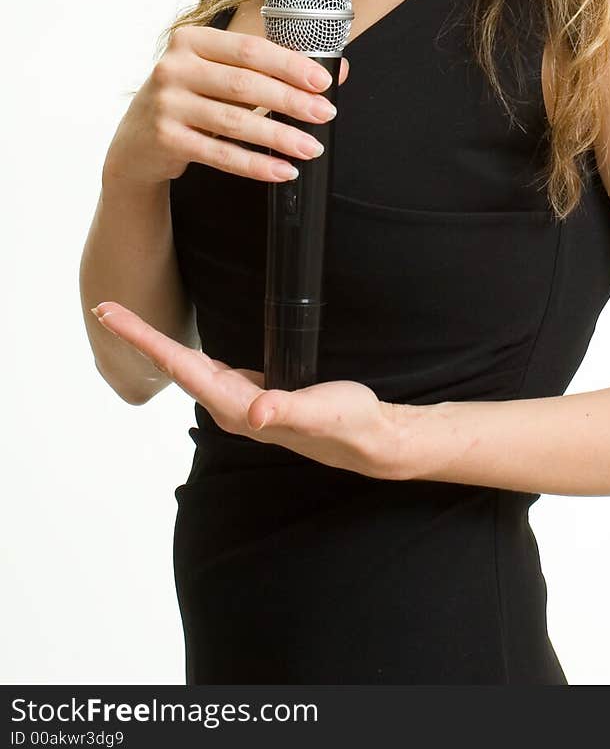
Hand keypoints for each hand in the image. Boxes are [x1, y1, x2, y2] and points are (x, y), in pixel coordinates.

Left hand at [91, 301, 403, 479]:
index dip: (146, 340)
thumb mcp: (321, 412)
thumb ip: (287, 410)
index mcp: (237, 407)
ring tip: (127, 319)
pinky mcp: (250, 391)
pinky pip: (204, 369)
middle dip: (138, 337)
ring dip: (155, 345)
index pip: (181, 367)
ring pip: (186, 367)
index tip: (114, 318)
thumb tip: (254, 412)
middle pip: (173, 365)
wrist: (365, 439)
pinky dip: (181, 353)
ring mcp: (238, 399)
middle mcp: (229, 405)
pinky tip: (174, 346)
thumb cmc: (346, 424)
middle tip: (104, 308)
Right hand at [102, 25, 349, 188]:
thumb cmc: (190, 100)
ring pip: (235, 121)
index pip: (249, 49)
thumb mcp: (220, 77)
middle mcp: (174, 68)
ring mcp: (166, 104)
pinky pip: (220, 154)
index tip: (322, 81)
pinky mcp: (166, 139)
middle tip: (324, 114)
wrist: (136, 143)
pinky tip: (281, 170)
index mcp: (192, 40)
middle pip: (244, 84)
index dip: (289, 64)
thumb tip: (337, 71)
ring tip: (309, 146)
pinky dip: (255, 165)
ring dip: (278, 136)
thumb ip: (270, 71)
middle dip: (290, 101)